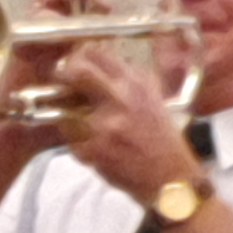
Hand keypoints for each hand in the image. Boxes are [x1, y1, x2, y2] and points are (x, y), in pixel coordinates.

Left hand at [58, 35, 208, 210]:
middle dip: (64, 75)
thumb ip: (129, 80)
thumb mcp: (153, 99)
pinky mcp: (95, 150)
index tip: (74, 62)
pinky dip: (81, 145)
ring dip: (72, 118)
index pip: (98, 54)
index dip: (80, 56)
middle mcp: (120, 100)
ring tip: (90, 128)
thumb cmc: (162, 140)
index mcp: (136, 84)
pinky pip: (73, 141)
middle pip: (78, 73)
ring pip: (68, 110)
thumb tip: (102, 63)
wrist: (170, 179)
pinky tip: (100, 150)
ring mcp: (105, 125)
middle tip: (62, 82)